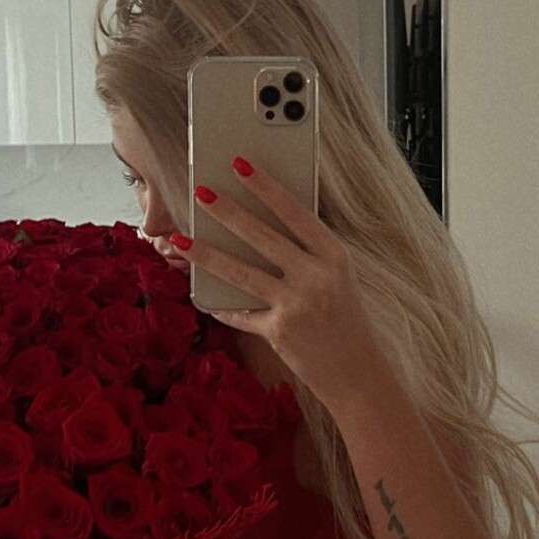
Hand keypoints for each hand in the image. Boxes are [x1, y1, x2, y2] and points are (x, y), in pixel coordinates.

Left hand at [178, 158, 386, 417]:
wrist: (357, 373)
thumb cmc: (346, 320)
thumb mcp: (339, 279)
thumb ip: (308, 255)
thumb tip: (261, 227)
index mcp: (335, 257)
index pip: (296, 213)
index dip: (267, 187)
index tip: (242, 165)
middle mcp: (316, 277)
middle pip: (263, 237)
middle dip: (228, 212)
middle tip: (201, 191)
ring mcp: (296, 305)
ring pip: (241, 272)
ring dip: (207, 254)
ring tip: (180, 239)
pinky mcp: (278, 331)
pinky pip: (240, 312)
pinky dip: (220, 304)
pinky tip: (200, 293)